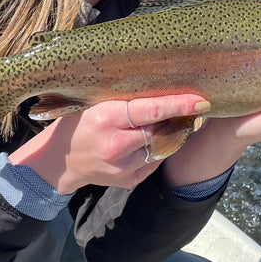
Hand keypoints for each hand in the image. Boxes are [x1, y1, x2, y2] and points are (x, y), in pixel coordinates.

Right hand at [9, 95, 209, 193]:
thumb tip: (162, 81)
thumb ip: (124, 98)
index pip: (151, 110)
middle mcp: (116, 145)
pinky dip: (160, 148)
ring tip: (178, 120)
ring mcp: (123, 166)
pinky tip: (159, 138)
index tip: (201, 100)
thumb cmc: (78, 122)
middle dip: (179, 117)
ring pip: (162, 146)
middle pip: (161, 128)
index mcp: (106, 119)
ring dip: (173, 133)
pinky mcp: (128, 180)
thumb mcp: (95, 103)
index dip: (179, 104)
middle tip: (194, 105)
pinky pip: (155, 161)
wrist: (59, 161)